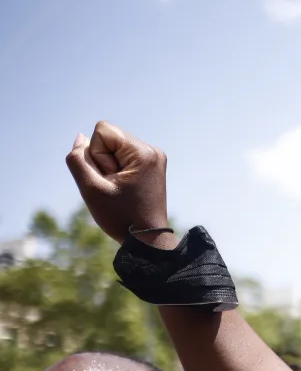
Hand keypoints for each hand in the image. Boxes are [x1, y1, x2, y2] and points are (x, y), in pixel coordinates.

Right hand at [65, 121, 172, 246]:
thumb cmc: (121, 217)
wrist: (147, 240)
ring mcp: (153, 159)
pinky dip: (116, 172)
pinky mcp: (150, 167)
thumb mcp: (90, 188)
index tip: (110, 177)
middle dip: (103, 161)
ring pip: (113, 149)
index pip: (103, 130)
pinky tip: (124, 189)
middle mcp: (152, 151)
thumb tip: (82, 137)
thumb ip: (78, 159)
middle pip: (108, 138)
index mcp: (144, 152)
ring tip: (120, 190)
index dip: (96, 154)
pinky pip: (121, 159)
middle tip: (115, 187)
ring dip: (108, 168)